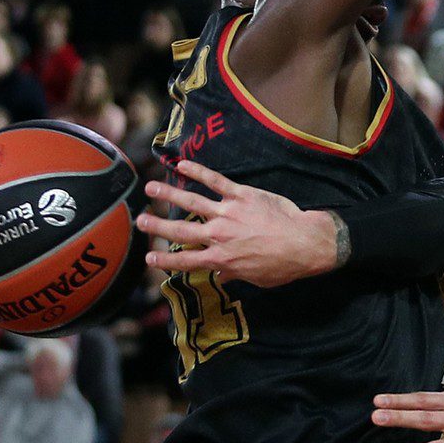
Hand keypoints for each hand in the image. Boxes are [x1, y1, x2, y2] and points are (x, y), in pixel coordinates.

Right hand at [136, 159, 340, 286]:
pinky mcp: (242, 195)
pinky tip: (182, 164)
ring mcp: (229, 213)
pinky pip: (216, 181)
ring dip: (169, 194)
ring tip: (150, 187)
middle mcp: (219, 236)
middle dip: (157, 226)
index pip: (185, 260)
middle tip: (139, 220)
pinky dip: (198, 171)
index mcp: (220, 259)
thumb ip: (235, 274)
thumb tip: (221, 276)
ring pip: (192, 201)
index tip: (148, 257)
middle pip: (181, 230)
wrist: (304, 243)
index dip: (164, 261)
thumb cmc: (283, 265)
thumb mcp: (255, 278)